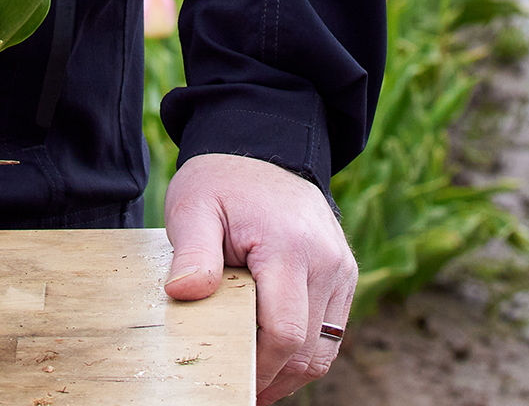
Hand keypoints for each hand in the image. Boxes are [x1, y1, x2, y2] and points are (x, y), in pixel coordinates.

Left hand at [163, 152, 356, 404]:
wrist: (264, 148)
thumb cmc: (222, 181)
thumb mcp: (194, 206)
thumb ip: (192, 252)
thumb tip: (184, 293)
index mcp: (290, 247)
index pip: (285, 332)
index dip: (259, 368)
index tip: (231, 381)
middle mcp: (327, 260)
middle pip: (308, 348)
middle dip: (273, 378)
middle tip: (237, 390)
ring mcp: (341, 268)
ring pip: (325, 347)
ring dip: (292, 371)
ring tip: (255, 382)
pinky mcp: (344, 273)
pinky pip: (332, 330)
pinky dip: (305, 351)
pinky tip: (273, 358)